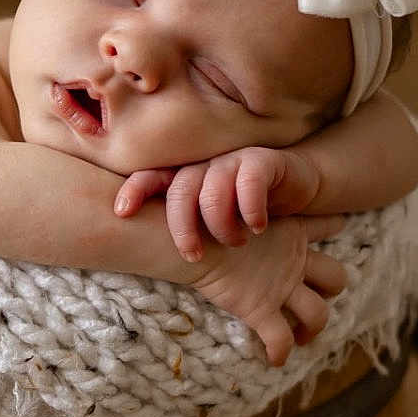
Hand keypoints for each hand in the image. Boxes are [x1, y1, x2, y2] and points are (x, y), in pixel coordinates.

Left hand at [114, 147, 322, 261]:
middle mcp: (205, 165)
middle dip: (182, 228)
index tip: (121, 211)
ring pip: (212, 191)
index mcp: (187, 177)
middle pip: (180, 190)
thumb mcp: (212, 221)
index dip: (135, 190)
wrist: (296, 184)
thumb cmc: (245, 207)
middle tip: (192, 256)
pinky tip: (258, 227)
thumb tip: (148, 256)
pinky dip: (251, 211)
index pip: (152, 177)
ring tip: (235, 242)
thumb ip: (187, 228)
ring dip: (221, 226)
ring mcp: (232, 160)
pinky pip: (249, 184)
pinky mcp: (262, 161)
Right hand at [191, 214, 348, 365]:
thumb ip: (247, 201)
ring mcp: (279, 287)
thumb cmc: (202, 214)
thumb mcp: (235, 200)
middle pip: (335, 277)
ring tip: (302, 337)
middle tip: (315, 296)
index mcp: (291, 230)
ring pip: (317, 314)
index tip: (336, 228)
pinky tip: (274, 359)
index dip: (332, 227)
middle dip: (330, 289)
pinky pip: (280, 340)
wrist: (186, 235)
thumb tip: (226, 187)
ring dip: (312, 328)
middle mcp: (293, 260)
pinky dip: (279, 352)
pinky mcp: (259, 309)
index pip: (324, 225)